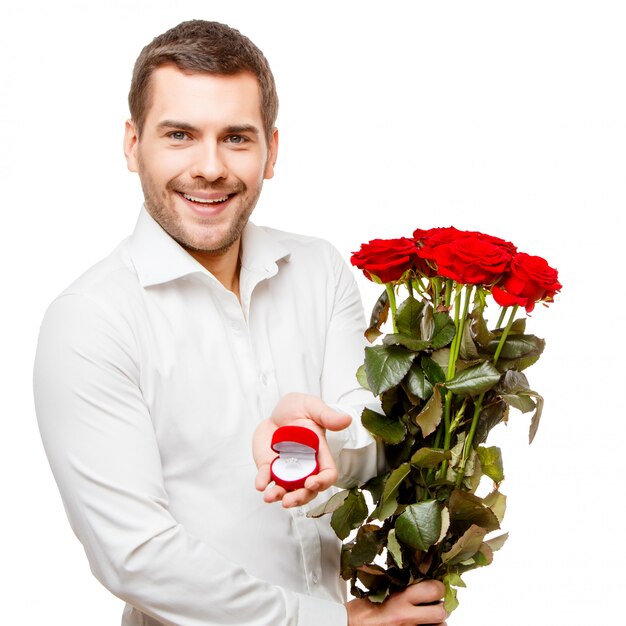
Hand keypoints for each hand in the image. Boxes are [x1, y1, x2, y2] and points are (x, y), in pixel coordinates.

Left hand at [253, 393, 351, 507]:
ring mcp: (287, 468)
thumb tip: (347, 420)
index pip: (328, 473)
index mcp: (319, 452)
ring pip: (287, 489)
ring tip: (270, 496)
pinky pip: (267, 477)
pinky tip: (260, 484)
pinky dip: (263, 481)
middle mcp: (305, 465)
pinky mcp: (269, 466)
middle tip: (288, 501)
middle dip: (299, 498)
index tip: (311, 482)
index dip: (322, 481)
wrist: (276, 410)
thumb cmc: (299, 408)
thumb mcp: (312, 407)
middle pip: (307, 490)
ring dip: (279, 496)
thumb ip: (327, 415)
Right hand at [346, 580, 447, 625]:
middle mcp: (407, 616)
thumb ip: (402, 587)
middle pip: (441, 612)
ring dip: (436, 622)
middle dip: (440, 607)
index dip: (438, 587)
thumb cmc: (363, 609)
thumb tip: (421, 579)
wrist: (350, 625)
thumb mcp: (382, 590)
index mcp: (400, 597)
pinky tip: (420, 625)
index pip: (433, 589)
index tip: (435, 586)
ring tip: (427, 619)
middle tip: (435, 604)